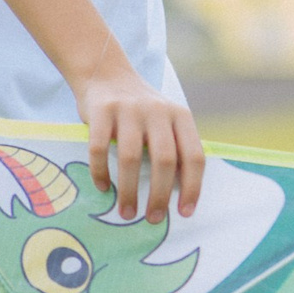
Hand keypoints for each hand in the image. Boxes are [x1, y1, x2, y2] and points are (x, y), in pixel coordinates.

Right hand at [76, 66, 204, 222]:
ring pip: (131, 157)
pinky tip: (102, 188)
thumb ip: (173, 147)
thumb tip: (177, 197)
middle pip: (164, 160)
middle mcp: (157, 111)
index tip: (185, 213)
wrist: (106, 73)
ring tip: (127, 213)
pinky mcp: (101, 110)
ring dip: (129, 191)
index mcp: (180, 116)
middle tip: (153, 219)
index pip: (194, 156)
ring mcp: (128, 109)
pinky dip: (101, 172)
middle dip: (159, 195)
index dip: (192, 187)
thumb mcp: (165, 120)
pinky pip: (100, 148)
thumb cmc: (140, 110)